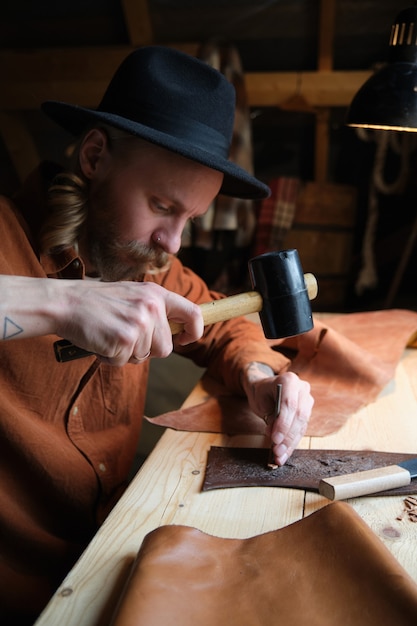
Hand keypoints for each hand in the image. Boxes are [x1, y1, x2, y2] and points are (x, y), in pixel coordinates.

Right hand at [56, 280, 203, 365]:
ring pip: (145, 357)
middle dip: (147, 350)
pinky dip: (111, 358)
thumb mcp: (132, 295)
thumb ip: (154, 309)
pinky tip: (101, 341)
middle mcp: (151, 307)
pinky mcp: (125, 340)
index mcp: (156, 294)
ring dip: (126, 353)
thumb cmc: (97, 302)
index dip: (194, 331)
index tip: (186, 339)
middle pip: (166, 348)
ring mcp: (139, 324)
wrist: (66, 303)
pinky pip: (125, 362)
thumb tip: (176, 331)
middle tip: (124, 335)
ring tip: (110, 334)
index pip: (193, 313)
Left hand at [242, 364, 313, 465]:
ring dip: (291, 443)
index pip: (289, 404)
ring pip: (302, 425)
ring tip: (280, 456)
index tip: (275, 439)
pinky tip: (285, 454)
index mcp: (289, 380)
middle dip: (288, 436)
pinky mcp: (307, 412)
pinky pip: (302, 429)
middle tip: (277, 451)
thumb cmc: (261, 393)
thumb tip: (276, 436)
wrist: (266, 388)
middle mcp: (302, 389)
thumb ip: (270, 416)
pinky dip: (292, 443)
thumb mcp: (260, 402)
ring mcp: (307, 400)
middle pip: (299, 416)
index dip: (283, 424)